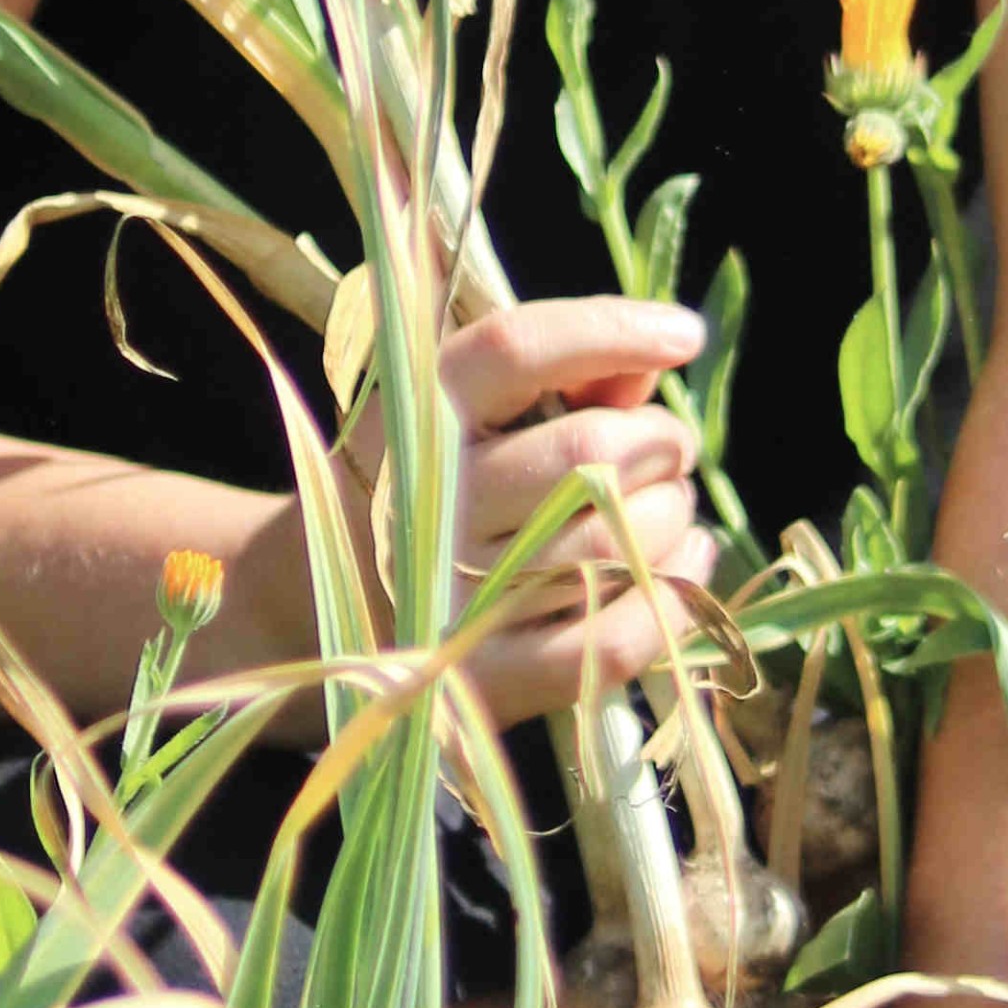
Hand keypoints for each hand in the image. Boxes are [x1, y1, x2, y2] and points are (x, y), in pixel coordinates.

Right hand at [400, 292, 714, 723]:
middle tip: (669, 449)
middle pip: (590, 450)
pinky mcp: (486, 677)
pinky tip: (691, 559)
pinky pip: (611, 640)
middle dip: (662, 441)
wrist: (317, 612)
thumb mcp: (467, 419)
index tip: (683, 334)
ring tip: (667, 507)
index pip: (518, 349)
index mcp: (414, 418)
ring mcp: (451, 597)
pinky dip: (674, 597)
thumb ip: (562, 379)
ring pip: (616, 542)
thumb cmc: (427, 493)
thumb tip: (653, 359)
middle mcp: (424, 503)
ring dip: (672, 515)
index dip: (613, 330)